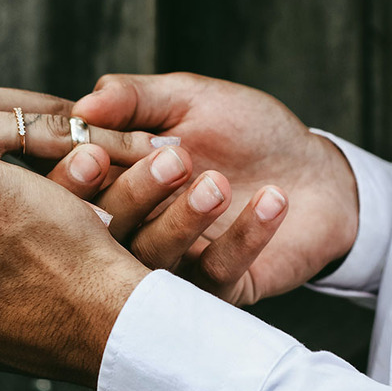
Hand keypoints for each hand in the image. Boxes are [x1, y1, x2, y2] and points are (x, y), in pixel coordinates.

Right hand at [72, 73, 357, 304]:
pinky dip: (243, 237)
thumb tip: (84, 104)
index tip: (96, 153)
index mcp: (115, 186)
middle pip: (109, 230)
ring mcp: (173, 265)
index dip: (77, 177)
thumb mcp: (190, 99)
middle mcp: (135, 232)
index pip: (74, 190)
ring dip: (184, 220)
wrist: (317, 174)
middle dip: (132, 196)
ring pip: (155, 258)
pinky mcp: (216, 291)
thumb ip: (136, 99)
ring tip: (218, 183)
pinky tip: (271, 200)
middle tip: (173, 161)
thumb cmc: (247, 130)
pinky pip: (217, 273)